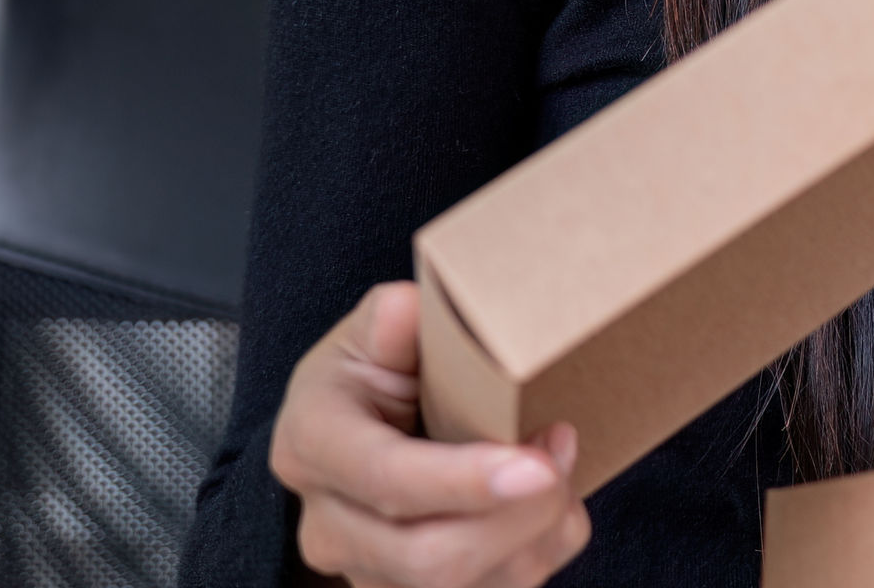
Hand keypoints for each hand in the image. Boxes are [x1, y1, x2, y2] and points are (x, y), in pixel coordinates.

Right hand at [271, 282, 591, 587]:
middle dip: (519, 516)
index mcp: (311, 444)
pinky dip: (536, 555)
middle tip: (561, 450)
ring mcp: (364, 571)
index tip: (536, 466)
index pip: (385, 479)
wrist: (362, 428)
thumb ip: (393, 319)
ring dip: (536, 536)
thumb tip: (409, 312)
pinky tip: (548, 507)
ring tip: (560, 469)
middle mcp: (326, 525)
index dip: (464, 481)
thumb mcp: (373, 332)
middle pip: (428, 556)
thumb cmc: (374, 375)